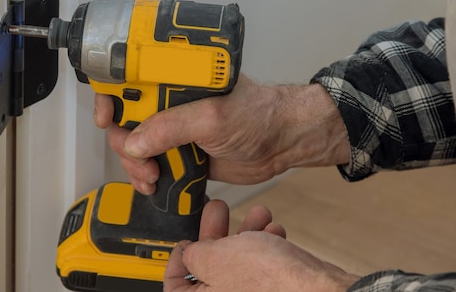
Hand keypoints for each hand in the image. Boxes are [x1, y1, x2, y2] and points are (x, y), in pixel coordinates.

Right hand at [94, 74, 349, 193]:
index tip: (107, 117)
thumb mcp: (212, 117)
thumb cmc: (258, 114)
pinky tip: (153, 184)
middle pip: (126, 117)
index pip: (130, 78)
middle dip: (124, 141)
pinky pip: (150, 163)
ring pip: (135, 145)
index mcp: (175, 78)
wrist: (283, 143)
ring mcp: (173, 127)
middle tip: (139, 159)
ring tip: (152, 177)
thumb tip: (134, 143)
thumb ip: (171, 127)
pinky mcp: (179, 151)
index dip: (111, 94)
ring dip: (135, 164)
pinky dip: (145, 175)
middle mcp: (170, 100)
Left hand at [167, 201, 358, 291]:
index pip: (175, 288)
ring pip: (238, 263)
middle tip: (218, 211)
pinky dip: (265, 246)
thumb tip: (188, 252)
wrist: (320, 288)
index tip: (186, 241)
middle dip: (216, 235)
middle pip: (209, 271)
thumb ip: (193, 254)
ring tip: (258, 214)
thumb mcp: (214, 258)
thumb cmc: (270, 281)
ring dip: (246, 233)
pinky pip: (261, 268)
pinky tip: (273, 230)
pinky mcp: (274, 290)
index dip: (176, 261)